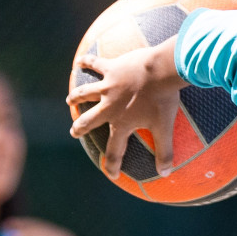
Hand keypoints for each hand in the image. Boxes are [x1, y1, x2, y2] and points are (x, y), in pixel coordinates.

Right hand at [67, 37, 186, 177]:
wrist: (160, 70)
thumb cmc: (163, 100)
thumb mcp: (165, 127)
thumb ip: (165, 151)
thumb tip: (166, 173)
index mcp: (122, 123)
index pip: (115, 150)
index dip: (113, 165)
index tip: (112, 174)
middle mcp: (110, 107)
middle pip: (90, 121)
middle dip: (80, 128)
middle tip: (74, 132)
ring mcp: (108, 86)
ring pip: (85, 93)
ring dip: (76, 97)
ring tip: (70, 99)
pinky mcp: (111, 68)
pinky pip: (94, 64)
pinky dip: (86, 62)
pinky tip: (79, 61)